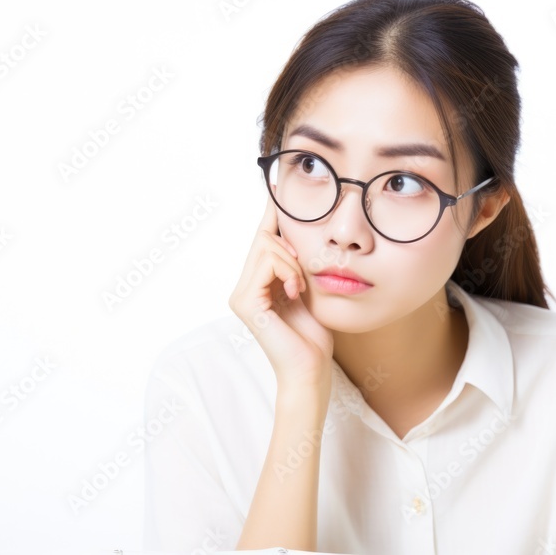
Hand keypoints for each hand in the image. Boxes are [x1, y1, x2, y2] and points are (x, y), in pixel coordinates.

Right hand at [229, 197, 334, 397]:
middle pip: (263, 238)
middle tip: (301, 275)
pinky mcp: (245, 301)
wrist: (311, 369)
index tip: (277, 185)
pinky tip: (295, 292)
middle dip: (290, 246)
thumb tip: (300, 227)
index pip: (263, 237)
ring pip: (267, 247)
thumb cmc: (314, 335)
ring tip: (299, 288)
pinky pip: (268, 263)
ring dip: (292, 262)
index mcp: (256, 282)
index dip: (272, 212)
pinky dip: (288, 272)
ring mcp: (241, 294)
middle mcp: (243, 286)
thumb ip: (298, 261)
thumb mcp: (309, 287)